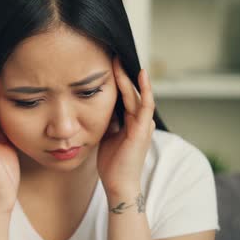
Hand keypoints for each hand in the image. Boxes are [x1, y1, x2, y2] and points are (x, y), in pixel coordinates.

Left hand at [97, 57, 155, 195]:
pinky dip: (144, 89)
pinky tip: (140, 75)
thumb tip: (94, 104)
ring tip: (120, 60)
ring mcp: (143, 124)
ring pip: (137, 94)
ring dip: (129, 77)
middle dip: (122, 73)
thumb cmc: (112, 163)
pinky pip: (146, 105)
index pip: (125, 95)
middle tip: (112, 55)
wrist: (118, 184)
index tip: (107, 64)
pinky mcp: (142, 130)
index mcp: (131, 121)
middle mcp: (140, 120)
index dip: (118, 80)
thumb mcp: (106, 135)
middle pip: (131, 91)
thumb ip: (106, 120)